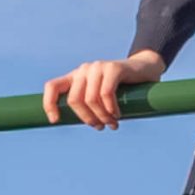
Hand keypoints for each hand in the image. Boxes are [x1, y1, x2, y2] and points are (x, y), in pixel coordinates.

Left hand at [42, 50, 165, 129]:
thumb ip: (89, 108)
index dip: (49, 104)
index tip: (55, 121)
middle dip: (87, 118)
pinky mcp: (113, 68)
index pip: (52, 87)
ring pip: (90, 99)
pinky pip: (105, 93)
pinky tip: (116, 115)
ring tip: (112, 124)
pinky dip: (110, 109)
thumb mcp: (100, 99)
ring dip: (101, 117)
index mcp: (75, 77)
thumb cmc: (122, 90)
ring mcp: (97, 67)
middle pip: (74, 100)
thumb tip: (81, 127)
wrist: (145, 70)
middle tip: (100, 127)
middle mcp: (83, 70)